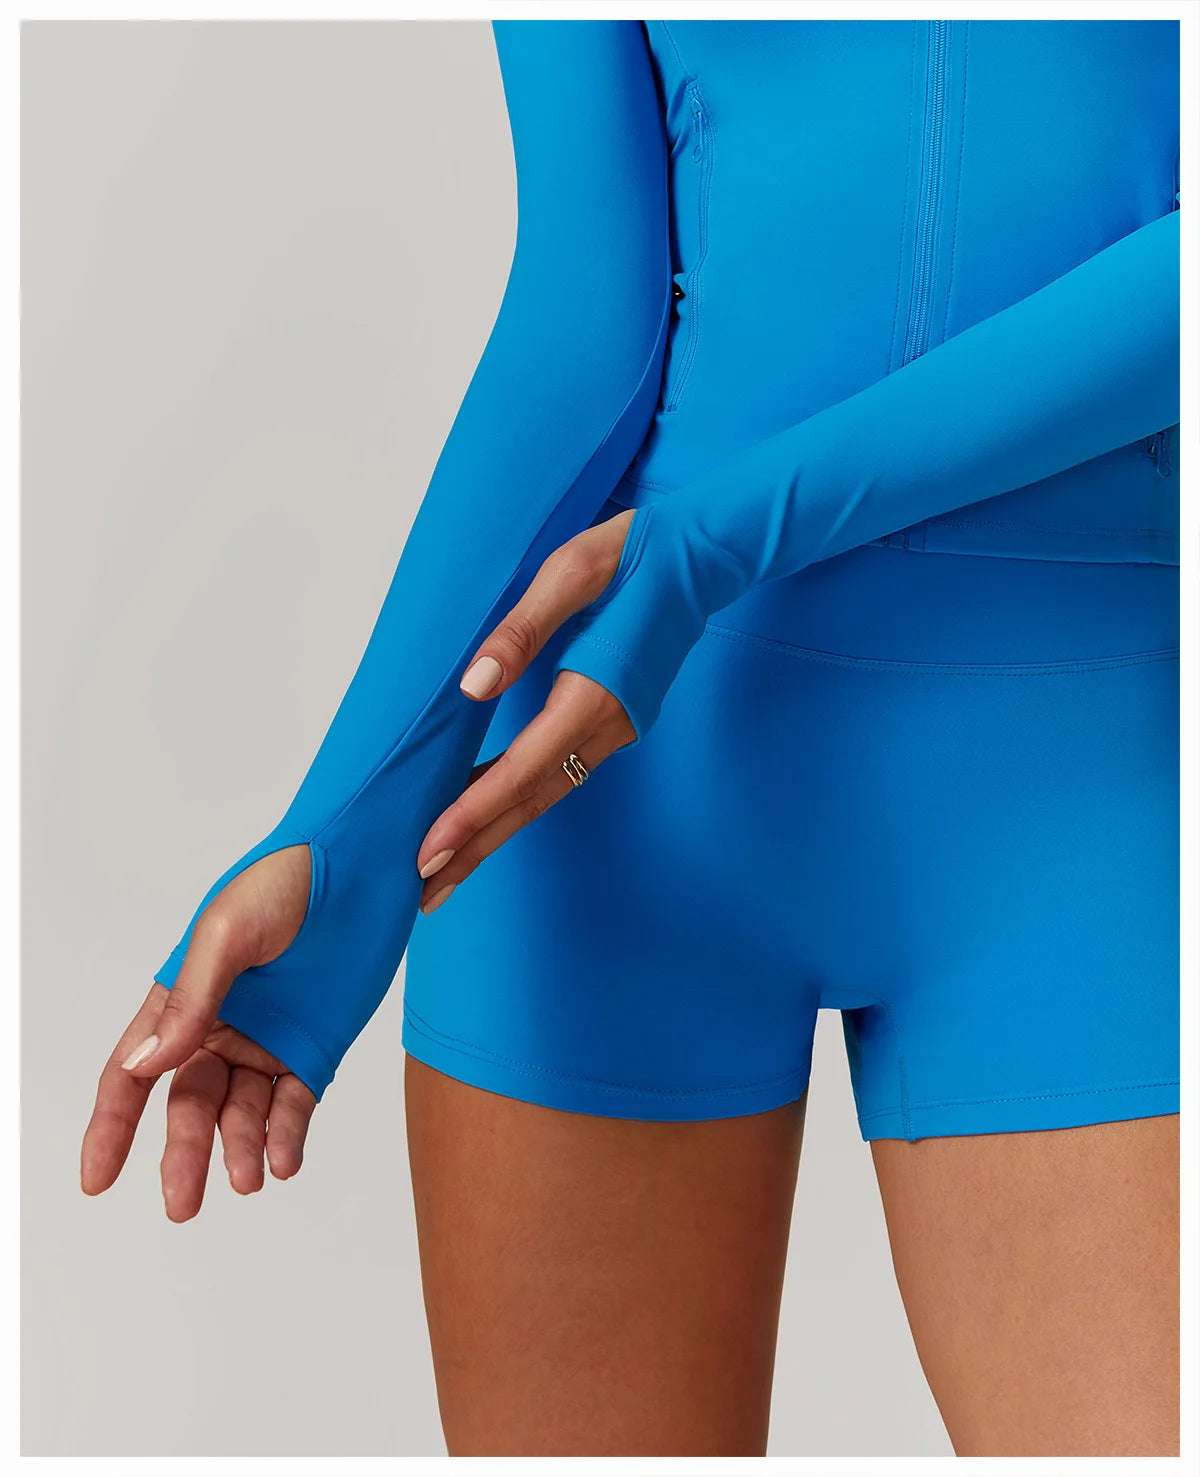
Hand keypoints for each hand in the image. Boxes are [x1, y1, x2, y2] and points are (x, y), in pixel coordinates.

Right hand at [81, 845, 317, 1220]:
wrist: (365, 862)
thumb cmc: (287, 879)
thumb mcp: (228, 931)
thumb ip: (192, 999)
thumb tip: (147, 1064)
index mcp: (182, 997)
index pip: (134, 1072)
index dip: (111, 1125)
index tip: (96, 1178)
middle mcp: (219, 1028)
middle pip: (189, 1105)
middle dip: (182, 1156)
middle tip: (183, 1203)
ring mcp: (268, 1041)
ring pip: (241, 1114)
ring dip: (239, 1150)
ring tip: (247, 1178)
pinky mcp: (315, 1047)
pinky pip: (293, 1104)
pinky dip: (286, 1136)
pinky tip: (283, 1162)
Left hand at [415, 509, 636, 911]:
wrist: (704, 554)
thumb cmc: (633, 553)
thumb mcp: (571, 572)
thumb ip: (521, 631)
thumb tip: (472, 687)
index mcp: (594, 693)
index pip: (522, 769)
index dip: (472, 815)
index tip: (428, 852)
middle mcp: (609, 725)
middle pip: (532, 801)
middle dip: (476, 847)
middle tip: (424, 893)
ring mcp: (615, 729)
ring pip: (546, 794)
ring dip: (495, 832)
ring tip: (447, 870)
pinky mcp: (612, 722)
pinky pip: (558, 774)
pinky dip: (518, 801)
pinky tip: (487, 812)